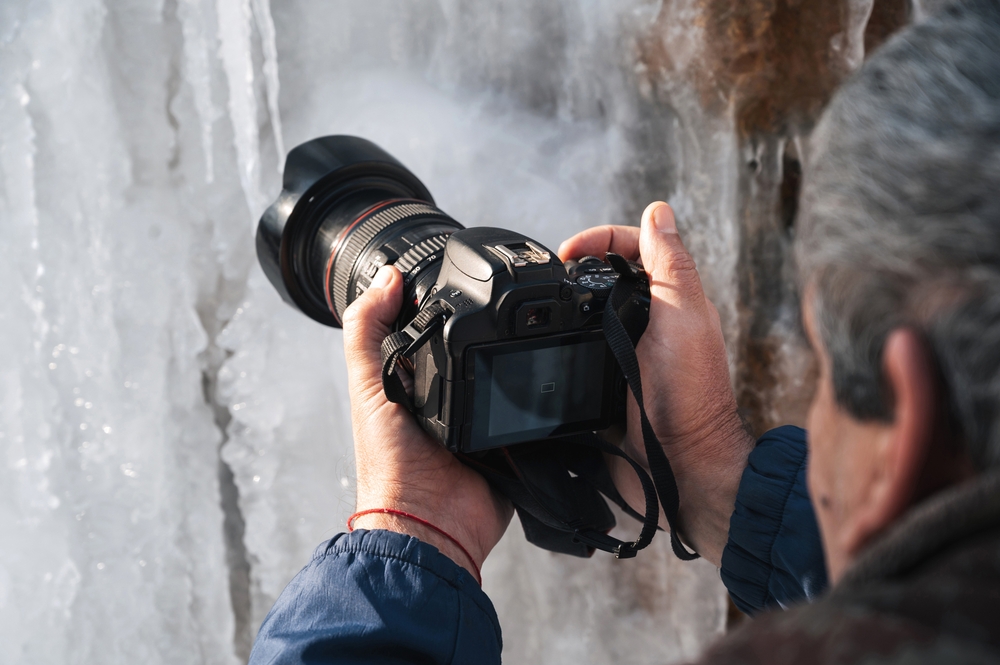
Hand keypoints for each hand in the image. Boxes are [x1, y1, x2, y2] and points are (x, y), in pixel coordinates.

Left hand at [342, 266, 512, 577]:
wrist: (431, 522)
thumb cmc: (390, 465)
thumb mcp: (368, 387)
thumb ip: (368, 332)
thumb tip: (387, 277)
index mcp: (416, 380)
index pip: (434, 327)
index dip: (442, 301)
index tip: (456, 272)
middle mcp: (452, 395)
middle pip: (478, 345)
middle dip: (490, 328)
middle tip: (502, 309)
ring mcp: (486, 417)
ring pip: (509, 372)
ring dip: (515, 361)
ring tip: (522, 342)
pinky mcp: (516, 438)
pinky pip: (533, 409)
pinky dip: (536, 397)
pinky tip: (539, 379)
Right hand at [558, 202, 754, 565]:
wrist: (680, 465)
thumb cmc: (690, 395)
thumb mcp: (683, 318)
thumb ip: (671, 266)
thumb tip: (658, 210)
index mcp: (671, 299)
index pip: (633, 246)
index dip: (600, 238)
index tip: (567, 253)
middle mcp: (649, 321)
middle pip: (608, 275)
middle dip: (577, 267)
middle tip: (549, 277)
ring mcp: (627, 352)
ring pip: (590, 311)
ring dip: (567, 303)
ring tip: (543, 305)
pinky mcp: (607, 381)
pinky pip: (580, 350)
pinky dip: (562, 339)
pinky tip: (548, 342)